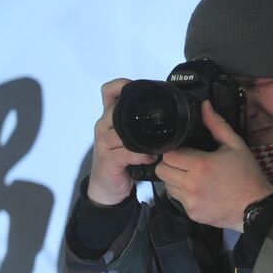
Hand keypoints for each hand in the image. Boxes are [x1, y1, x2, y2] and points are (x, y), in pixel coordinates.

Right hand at [88, 78, 157, 204]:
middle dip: (138, 116)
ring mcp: (103, 143)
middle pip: (115, 109)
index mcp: (109, 118)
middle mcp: (103, 126)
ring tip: (158, 146)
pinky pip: (125, 152)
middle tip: (159, 123)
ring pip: (121, 132)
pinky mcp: (107, 159)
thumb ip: (139, 125)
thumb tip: (168, 112)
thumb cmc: (120, 159)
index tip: (139, 89)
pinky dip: (140, 155)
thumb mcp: (127, 138)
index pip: (108, 91)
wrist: (106, 187)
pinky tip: (150, 158)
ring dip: (142, 139)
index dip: (122, 85)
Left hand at [156, 101, 272, 230]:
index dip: (174, 151)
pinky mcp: (191, 213)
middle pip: (161, 170)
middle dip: (171, 164)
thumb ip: (216, 125)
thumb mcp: (235, 146)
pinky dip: (183, 193)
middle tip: (185, 163)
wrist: (256, 207)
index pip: (168, 155)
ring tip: (192, 177)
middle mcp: (191, 184)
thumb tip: (204, 106)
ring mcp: (190, 201)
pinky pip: (176, 199)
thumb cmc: (246, 175)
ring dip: (174, 179)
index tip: (184, 151)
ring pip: (166, 185)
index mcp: (200, 165)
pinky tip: (198, 190)